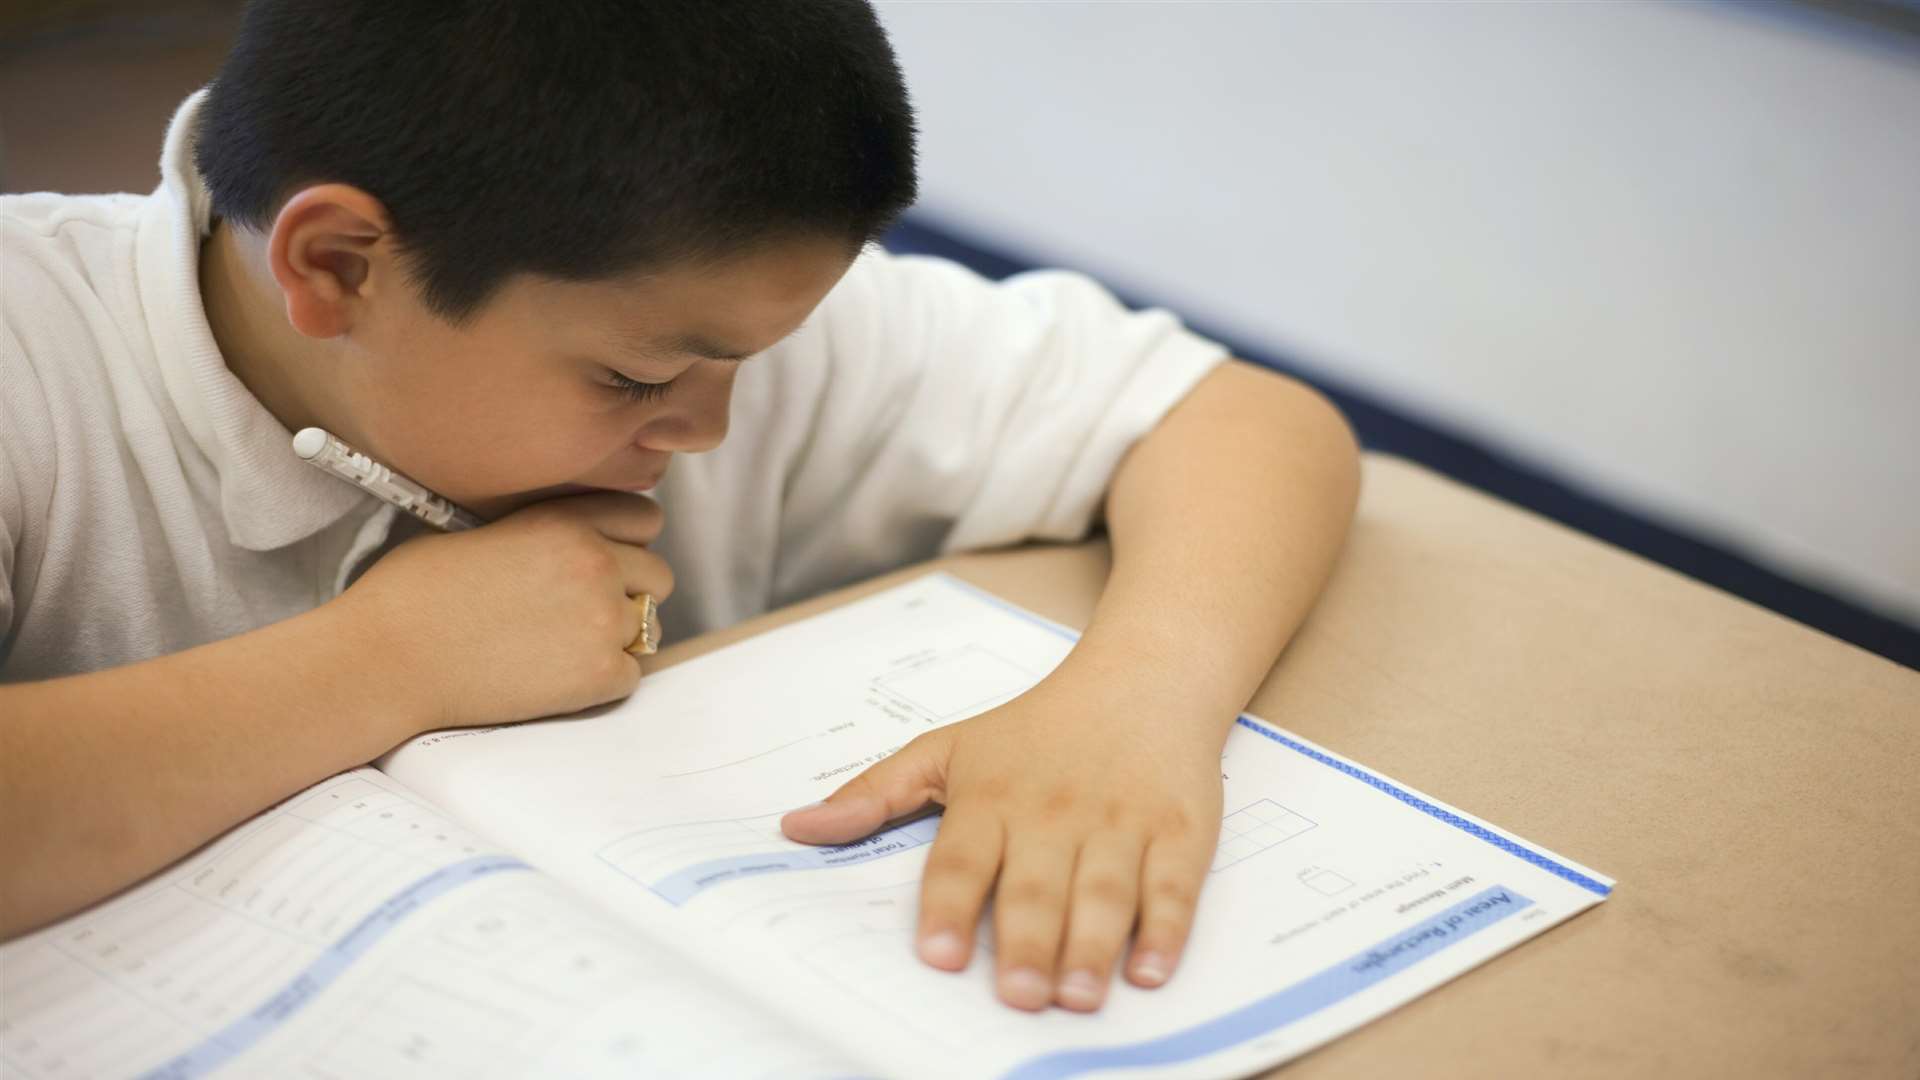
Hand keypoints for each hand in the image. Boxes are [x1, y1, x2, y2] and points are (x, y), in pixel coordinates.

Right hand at [337, 491, 672, 729]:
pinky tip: (557, 680)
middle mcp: (596, 562)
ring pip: (650, 627)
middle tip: (584, 614)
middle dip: (630, 592)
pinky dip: (604, 682)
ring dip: (620, 638)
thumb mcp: (483, 531)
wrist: (387, 658)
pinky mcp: (599, 674)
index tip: (610, 560)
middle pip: (658, 575)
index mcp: (566, 521)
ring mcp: (602, 620)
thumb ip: (543, 532)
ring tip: (566, 649)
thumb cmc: (414, 594)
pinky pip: (632, 675)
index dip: (629, 542)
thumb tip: (571, 543)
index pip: (645, 519)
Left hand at [780, 677, 1224, 1011]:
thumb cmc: (1036, 728)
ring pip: (1104, 891)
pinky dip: (1165, 930)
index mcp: (992, 796)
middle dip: (1026, 943)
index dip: (948, 907)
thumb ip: (874, 793)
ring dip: (1091, 946)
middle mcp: (1053, 812)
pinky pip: (1174, 886)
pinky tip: (1149, 970)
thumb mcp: (948, 748)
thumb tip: (797, 828)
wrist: (1144, 679)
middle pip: (1036, 885)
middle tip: (1017, 996)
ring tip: (1076, 997)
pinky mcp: (1178, 831)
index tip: (935, 955)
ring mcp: (1120, 822)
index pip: (962, 858)